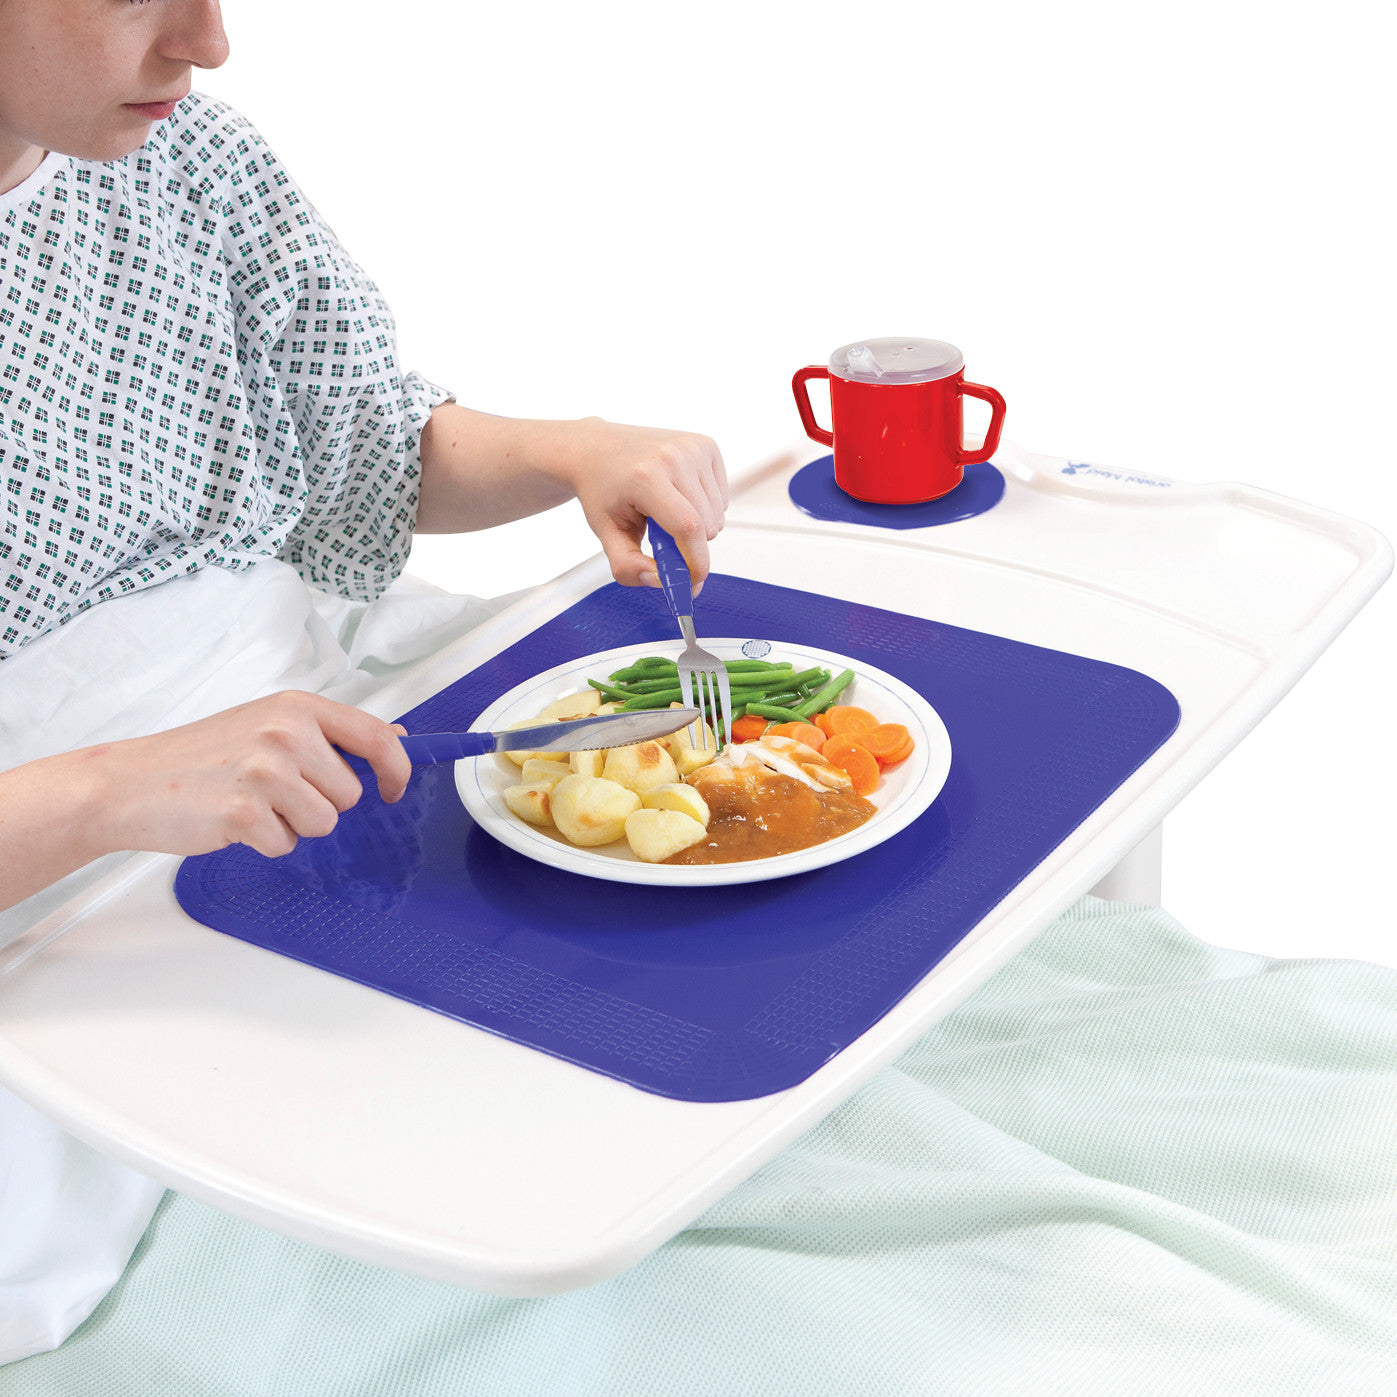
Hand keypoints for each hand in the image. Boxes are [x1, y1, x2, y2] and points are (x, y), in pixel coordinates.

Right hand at [86, 690, 411, 859]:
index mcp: (296, 708)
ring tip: (251, 804)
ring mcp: (266, 772)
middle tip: (273, 791)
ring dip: (292, 825)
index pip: (376, 737)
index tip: (394, 787)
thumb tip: (395, 737)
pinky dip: (264, 843)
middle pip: (350, 793)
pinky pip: (286, 845)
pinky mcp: (246, 812)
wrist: (128, 783)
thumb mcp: (269, 723)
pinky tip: (233, 822)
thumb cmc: (200, 756)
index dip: (397, 768)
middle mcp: (286, 733)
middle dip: (319, 802)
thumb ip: (330, 733)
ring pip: (324, 823)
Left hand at [559, 418, 727, 589]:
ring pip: (718, 515)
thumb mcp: (606, 532)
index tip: (692, 582)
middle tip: (660, 536)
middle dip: (690, 545)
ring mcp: (693, 448)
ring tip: (666, 512)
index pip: (688, 527)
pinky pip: (721, 497)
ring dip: (699, 526)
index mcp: (646, 477)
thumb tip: (660, 581)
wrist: (597, 449)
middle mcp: (674, 456)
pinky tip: (679, 496)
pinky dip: (705, 507)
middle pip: (707, 526)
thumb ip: (627, 565)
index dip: (696, 563)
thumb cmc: (602, 489)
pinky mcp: (706, 446)